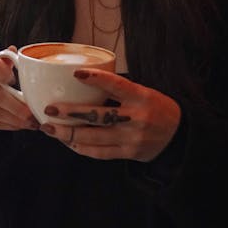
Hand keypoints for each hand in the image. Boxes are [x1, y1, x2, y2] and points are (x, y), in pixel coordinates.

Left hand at [39, 70, 180, 162]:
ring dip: (68, 133)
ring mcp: (132, 138)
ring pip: (95, 137)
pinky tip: (68, 141)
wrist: (178, 135)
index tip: (75, 74)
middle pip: (99, 116)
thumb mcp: (144, 93)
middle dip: (70, 113)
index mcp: (141, 96)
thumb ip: (119, 90)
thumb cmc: (155, 108)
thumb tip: (83, 80)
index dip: (96, 79)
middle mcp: (136, 117)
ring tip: (50, 128)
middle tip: (49, 109)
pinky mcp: (129, 153)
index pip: (117, 85)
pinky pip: (100, 152)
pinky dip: (81, 147)